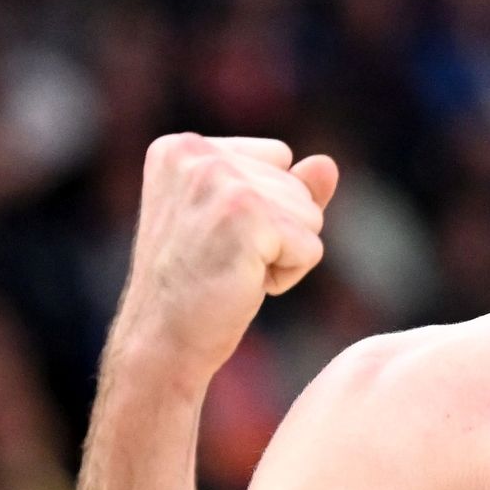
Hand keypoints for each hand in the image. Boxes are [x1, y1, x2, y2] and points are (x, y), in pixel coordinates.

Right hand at [112, 134, 340, 391]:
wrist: (161, 342)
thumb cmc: (196, 286)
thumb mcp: (238, 223)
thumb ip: (284, 186)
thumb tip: (328, 163)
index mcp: (183, 147)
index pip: (278, 158)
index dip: (262, 208)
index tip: (212, 238)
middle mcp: (196, 153)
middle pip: (296, 185)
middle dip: (275, 232)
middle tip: (220, 261)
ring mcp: (219, 180)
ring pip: (310, 215)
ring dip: (281, 254)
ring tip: (230, 271)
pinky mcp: (246, 215)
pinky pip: (311, 246)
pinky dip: (287, 276)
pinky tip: (242, 285)